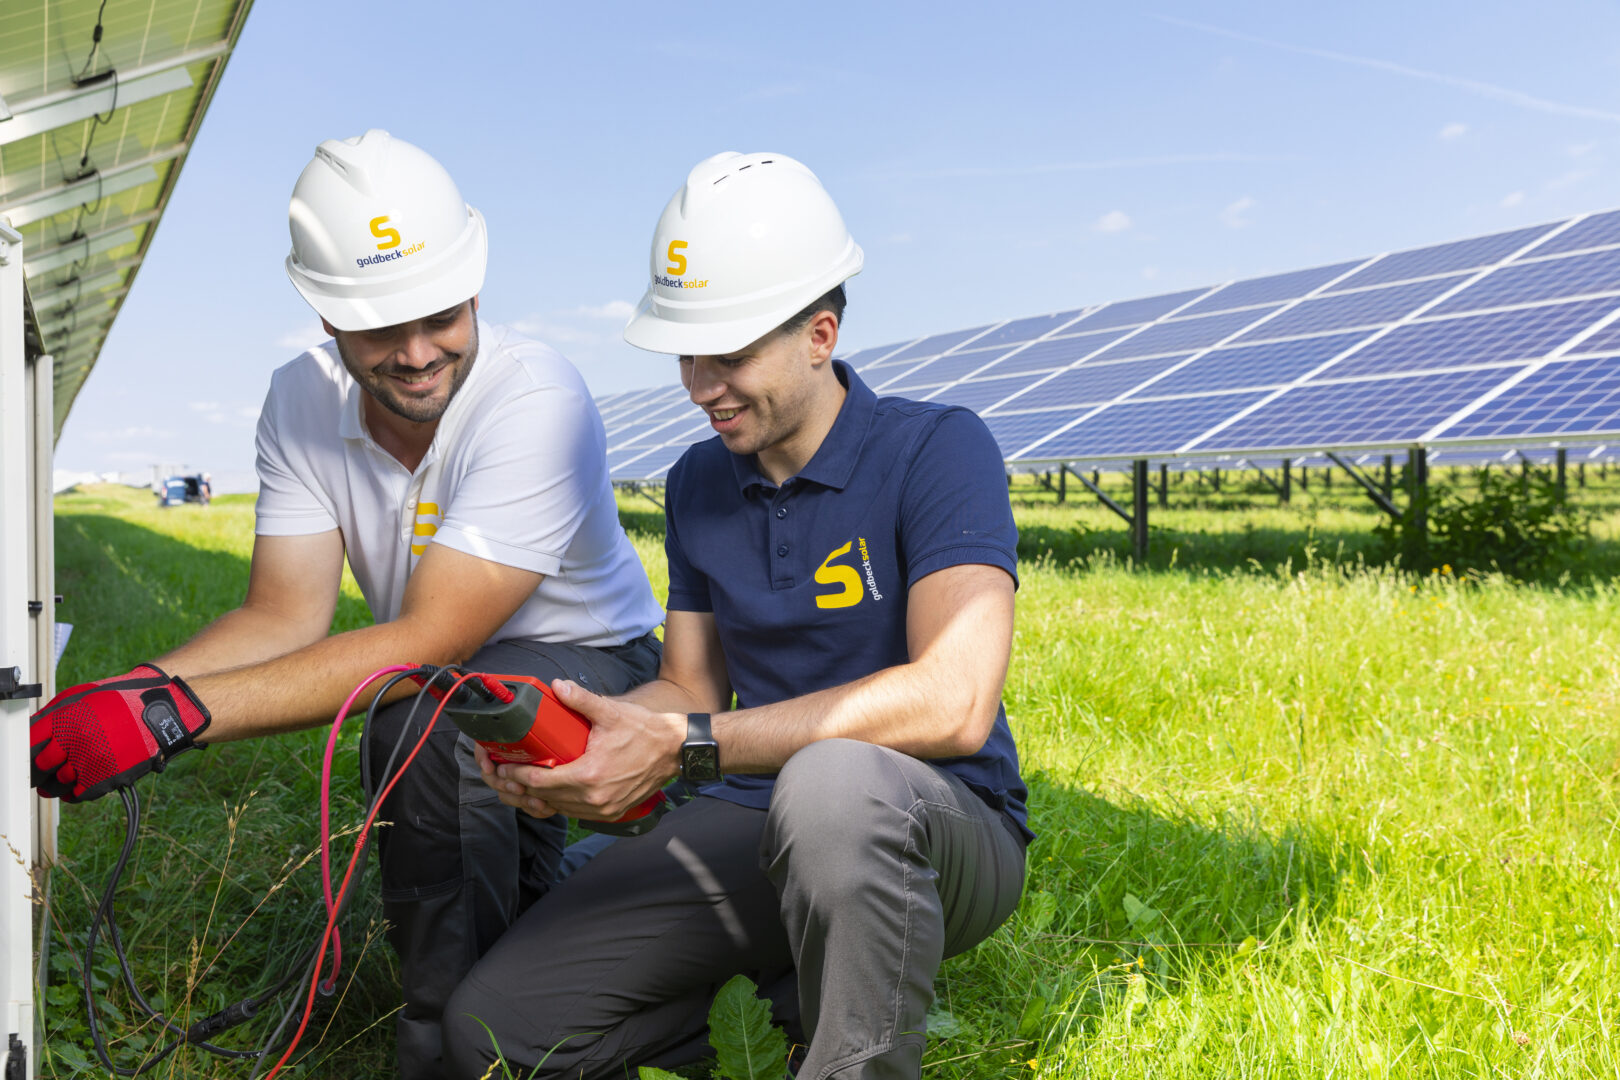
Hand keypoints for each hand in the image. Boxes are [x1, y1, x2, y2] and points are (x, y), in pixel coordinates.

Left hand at [31, 665, 211, 802]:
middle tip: (45, 767)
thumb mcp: (85, 697)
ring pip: (57, 783)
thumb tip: (32, 733)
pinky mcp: (104, 779)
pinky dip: (73, 792)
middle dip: (40, 768)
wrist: (161, 714)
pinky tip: (77, 782)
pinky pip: (76, 795)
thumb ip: (55, 714)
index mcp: (66, 720)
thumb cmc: (123, 702)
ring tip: (66, 772)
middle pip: (39, 767)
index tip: (31, 753)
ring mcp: (89, 762)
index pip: (30, 744)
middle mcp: (74, 742)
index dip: (29, 750)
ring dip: (57, 779)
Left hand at [477, 680, 683, 820]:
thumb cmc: (644, 731)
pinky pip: (577, 813)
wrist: (674, 751)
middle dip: (521, 789)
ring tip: (524, 785)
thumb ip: (581, 700)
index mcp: (589, 775)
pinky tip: (554, 792)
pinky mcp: (612, 812)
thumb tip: (557, 686)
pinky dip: (562, 804)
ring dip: (540, 799)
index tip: (502, 768)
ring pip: (559, 809)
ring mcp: (604, 809)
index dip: (516, 776)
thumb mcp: (611, 712)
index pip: (540, 781)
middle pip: (545, 799)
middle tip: (506, 776)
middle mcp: (594, 798)